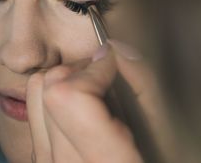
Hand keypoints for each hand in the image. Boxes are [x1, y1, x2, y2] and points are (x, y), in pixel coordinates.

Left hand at [27, 40, 162, 162]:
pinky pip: (34, 112)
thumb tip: (114, 49)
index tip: (114, 66)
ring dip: (66, 79)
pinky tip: (82, 111)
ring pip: (35, 95)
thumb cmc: (155, 162)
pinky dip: (57, 97)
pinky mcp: (37, 159)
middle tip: (107, 79)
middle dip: (80, 69)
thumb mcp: (165, 137)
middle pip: (49, 89)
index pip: (68, 95)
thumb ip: (143, 88)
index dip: (93, 69)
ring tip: (94, 92)